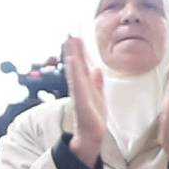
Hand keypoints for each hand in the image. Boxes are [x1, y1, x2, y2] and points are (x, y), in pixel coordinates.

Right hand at [62, 35, 106, 168]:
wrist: (91, 135)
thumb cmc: (94, 117)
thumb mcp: (99, 95)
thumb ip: (97, 82)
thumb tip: (97, 69)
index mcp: (84, 85)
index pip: (81, 64)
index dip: (78, 51)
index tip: (76, 36)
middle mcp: (79, 86)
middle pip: (75, 64)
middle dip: (73, 49)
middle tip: (69, 33)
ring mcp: (78, 92)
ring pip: (74, 70)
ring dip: (72, 55)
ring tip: (69, 42)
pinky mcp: (80, 100)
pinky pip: (76, 83)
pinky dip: (74, 72)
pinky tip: (71, 61)